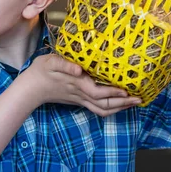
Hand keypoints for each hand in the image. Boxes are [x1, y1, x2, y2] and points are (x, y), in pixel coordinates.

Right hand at [25, 54, 140, 115]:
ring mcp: (80, 100)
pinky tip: (120, 103)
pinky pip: (98, 108)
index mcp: (76, 84)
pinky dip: (111, 107)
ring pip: (102, 109)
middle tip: (140, 99)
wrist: (31, 87)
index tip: (127, 90)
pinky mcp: (79, 101)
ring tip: (134, 103)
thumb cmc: (41, 71)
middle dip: (123, 103)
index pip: (98, 92)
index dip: (113, 93)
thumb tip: (79, 69)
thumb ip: (64, 64)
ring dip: (119, 108)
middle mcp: (80, 94)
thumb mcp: (50, 62)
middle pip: (104, 104)